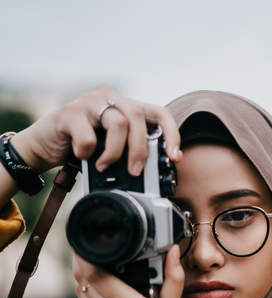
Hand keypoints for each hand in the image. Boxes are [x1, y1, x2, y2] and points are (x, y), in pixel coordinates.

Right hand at [9, 84, 181, 173]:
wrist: (42, 147)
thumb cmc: (79, 148)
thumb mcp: (110, 150)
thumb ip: (129, 152)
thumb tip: (150, 172)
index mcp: (124, 106)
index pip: (158, 112)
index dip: (171, 133)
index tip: (174, 156)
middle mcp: (109, 98)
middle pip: (138, 117)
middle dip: (140, 149)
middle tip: (135, 172)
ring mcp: (89, 102)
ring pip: (118, 124)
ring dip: (114, 153)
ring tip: (102, 166)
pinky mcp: (69, 112)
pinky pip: (89, 137)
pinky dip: (86, 153)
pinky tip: (79, 155)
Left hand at [72, 245, 187, 297]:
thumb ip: (173, 278)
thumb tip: (174, 251)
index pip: (97, 272)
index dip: (88, 255)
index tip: (89, 241)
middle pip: (83, 279)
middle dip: (81, 261)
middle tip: (86, 246)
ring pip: (81, 292)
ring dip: (81, 276)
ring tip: (87, 261)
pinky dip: (86, 292)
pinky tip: (94, 285)